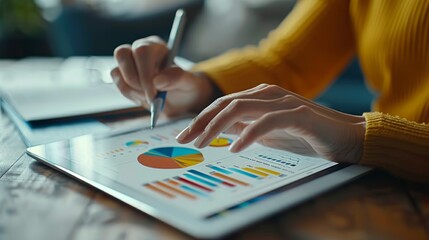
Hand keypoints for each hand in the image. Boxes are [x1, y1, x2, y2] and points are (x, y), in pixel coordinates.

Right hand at [110, 36, 215, 116]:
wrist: (179, 100)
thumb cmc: (184, 87)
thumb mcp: (188, 83)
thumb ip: (177, 78)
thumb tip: (157, 81)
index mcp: (157, 46)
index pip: (142, 51)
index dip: (145, 73)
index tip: (155, 93)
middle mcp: (140, 49)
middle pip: (122, 54)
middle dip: (135, 81)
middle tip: (151, 97)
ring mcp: (129, 61)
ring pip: (116, 70)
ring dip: (132, 89)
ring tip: (150, 97)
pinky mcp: (122, 74)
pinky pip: (116, 82)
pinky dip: (128, 93)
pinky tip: (142, 97)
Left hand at [176, 84, 365, 162]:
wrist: (347, 137)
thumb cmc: (307, 136)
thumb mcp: (269, 134)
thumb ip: (247, 128)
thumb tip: (220, 132)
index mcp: (260, 97)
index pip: (223, 104)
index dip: (201, 119)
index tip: (184, 136)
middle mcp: (268, 94)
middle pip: (225, 103)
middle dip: (201, 121)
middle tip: (184, 139)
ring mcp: (283, 102)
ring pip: (240, 108)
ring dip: (217, 126)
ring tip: (203, 144)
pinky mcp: (298, 114)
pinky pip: (266, 122)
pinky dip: (248, 134)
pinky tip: (235, 147)